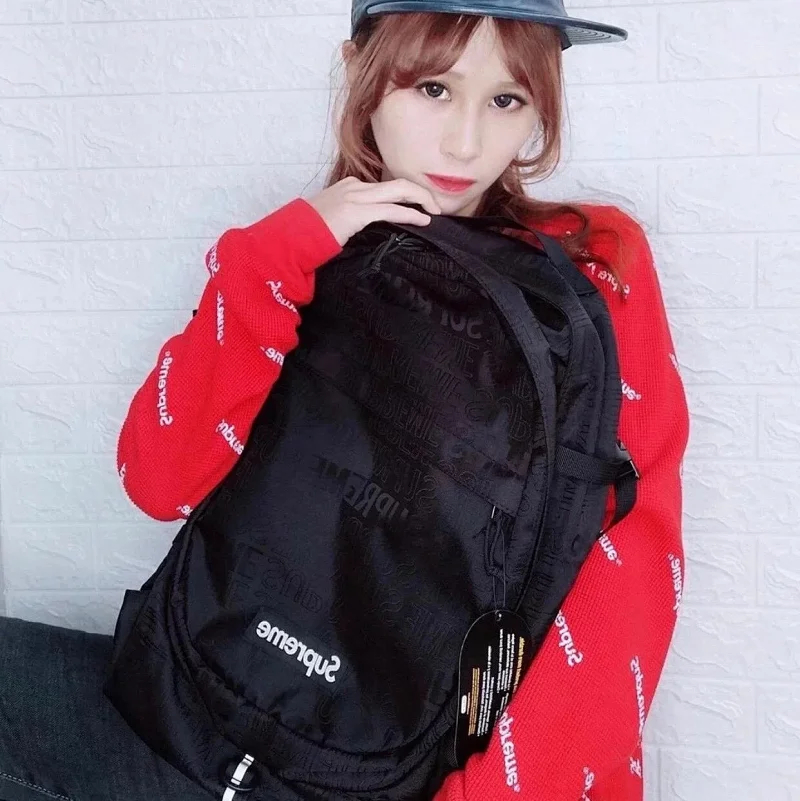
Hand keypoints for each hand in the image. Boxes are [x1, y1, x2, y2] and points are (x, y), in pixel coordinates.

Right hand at [308, 176, 441, 247]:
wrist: (291, 237)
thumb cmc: (309, 234)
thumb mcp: (333, 221)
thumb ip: (351, 220)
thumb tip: (366, 231)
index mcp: (349, 187)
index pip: (385, 187)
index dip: (407, 195)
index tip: (420, 205)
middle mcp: (355, 187)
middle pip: (398, 183)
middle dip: (421, 192)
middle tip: (436, 206)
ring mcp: (356, 197)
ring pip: (399, 191)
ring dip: (422, 200)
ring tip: (435, 212)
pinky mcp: (357, 212)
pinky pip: (392, 210)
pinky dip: (411, 214)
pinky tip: (423, 221)